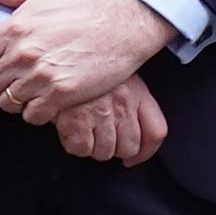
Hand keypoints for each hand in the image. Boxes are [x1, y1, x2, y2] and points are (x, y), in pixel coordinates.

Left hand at [0, 0, 172, 127]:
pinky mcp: (61, 94)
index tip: (2, 63)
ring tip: (37, 89)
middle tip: (22, 78)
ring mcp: (41, 75)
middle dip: (3, 83)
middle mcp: (23, 53)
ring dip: (20, 100)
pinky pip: (32, 116)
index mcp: (14, 29)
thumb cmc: (80, 11)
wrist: (122, 26)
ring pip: (8, 103)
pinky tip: (51, 99)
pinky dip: (40, 112)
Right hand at [48, 74, 168, 166]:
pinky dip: (75, 144)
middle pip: (129, 147)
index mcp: (138, 93)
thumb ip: (131, 101)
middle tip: (101, 137)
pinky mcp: (76, 118)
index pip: (156, 132)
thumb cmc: (88, 67)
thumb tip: (134, 139)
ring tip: (85, 129)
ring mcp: (100, 112)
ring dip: (93, 147)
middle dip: (114, 149)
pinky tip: (71, 128)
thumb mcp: (119, 76)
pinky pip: (80, 148)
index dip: (146, 152)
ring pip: (104, 152)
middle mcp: (123, 104)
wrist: (59, 56)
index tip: (134, 158)